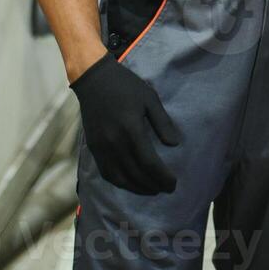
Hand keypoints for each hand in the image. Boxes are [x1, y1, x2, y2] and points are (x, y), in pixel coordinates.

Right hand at [70, 53, 182, 194]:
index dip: (162, 177)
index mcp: (131, 129)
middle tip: (167, 189)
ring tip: (152, 190)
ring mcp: (102, 147)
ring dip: (137, 188)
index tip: (173, 183)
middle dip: (153, 185)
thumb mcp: (150, 99)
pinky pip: (107, 172)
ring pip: (121, 177)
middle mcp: (115, 142)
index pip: (149, 163)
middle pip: (136, 174)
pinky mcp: (94, 148)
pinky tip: (130, 183)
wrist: (94, 80)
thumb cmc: (125, 87)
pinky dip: (120, 182)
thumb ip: (162, 122)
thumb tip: (174, 144)